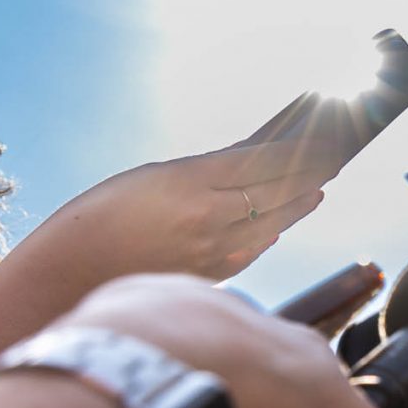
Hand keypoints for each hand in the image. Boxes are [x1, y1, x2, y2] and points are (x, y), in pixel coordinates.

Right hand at [15, 137, 331, 293]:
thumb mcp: (154, 177)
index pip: (268, 158)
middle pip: (283, 189)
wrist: (68, 276)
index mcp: (194, 181)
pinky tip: (282, 219)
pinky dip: (273, 229)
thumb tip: (261, 163)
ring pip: (276, 220)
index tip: (330, 130)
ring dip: (302, 199)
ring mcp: (215, 251)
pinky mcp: (212, 277)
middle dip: (314, 169)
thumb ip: (209, 171)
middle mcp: (212, 217)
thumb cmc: (101, 216)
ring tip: (321, 180)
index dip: (305, 145)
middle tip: (339, 152)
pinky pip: (255, 247)